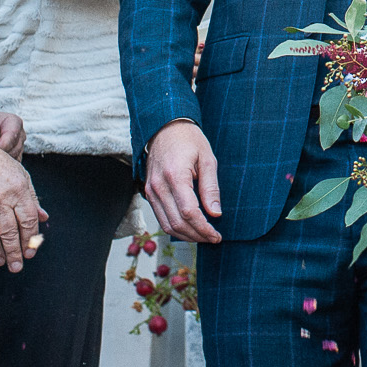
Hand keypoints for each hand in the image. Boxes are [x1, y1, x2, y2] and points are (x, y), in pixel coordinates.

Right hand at [0, 140, 46, 271]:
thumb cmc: (1, 166)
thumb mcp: (23, 177)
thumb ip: (33, 199)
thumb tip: (44, 218)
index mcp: (19, 190)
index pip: (28, 220)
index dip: (30, 238)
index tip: (31, 252)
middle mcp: (2, 199)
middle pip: (10, 231)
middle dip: (14, 252)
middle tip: (17, 266)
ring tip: (1, 263)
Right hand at [144, 120, 222, 243]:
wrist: (165, 128)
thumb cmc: (189, 140)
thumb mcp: (208, 159)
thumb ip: (211, 187)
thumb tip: (216, 213)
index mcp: (175, 176)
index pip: (189, 212)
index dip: (204, 228)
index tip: (217, 235)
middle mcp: (158, 186)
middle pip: (176, 223)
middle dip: (197, 235)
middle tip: (213, 238)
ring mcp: (150, 190)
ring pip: (166, 224)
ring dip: (186, 235)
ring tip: (203, 236)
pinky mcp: (148, 193)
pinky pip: (160, 217)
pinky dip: (175, 227)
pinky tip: (190, 228)